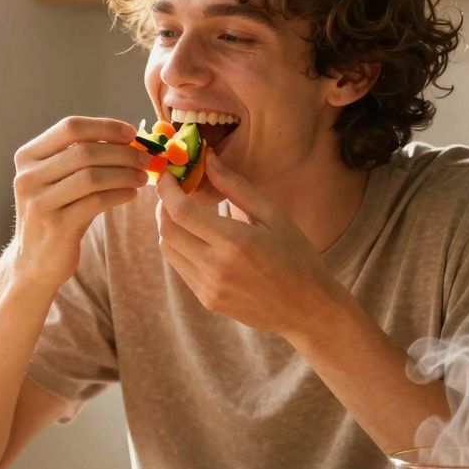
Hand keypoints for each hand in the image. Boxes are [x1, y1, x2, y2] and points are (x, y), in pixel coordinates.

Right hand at [12, 117, 150, 291]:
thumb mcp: (58, 181)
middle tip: (145, 159)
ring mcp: (39, 202)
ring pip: (91, 176)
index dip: (105, 127)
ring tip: (143, 177)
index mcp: (28, 156)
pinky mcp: (56, 226)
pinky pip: (96, 202)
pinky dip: (119, 194)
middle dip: (122, 152)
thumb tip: (128, 138)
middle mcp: (28, 176)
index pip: (70, 127)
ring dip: (124, 174)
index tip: (132, 133)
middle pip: (84, 151)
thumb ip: (80, 159)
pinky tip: (131, 193)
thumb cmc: (56, 214)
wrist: (35, 262)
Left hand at [155, 154, 347, 336]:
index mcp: (235, 243)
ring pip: (169, 250)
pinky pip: (181, 268)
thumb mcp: (273, 216)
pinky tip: (197, 237)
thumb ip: (237, 187)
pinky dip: (180, 247)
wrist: (305, 308)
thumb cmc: (296, 256)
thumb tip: (209, 159)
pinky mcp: (207, 300)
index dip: (166, 190)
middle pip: (168, 231)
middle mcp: (216, 268)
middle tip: (171, 191)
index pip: (181, 212)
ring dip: (169, 227)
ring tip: (182, 212)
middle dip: (162, 206)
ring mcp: (209, 288)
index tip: (167, 176)